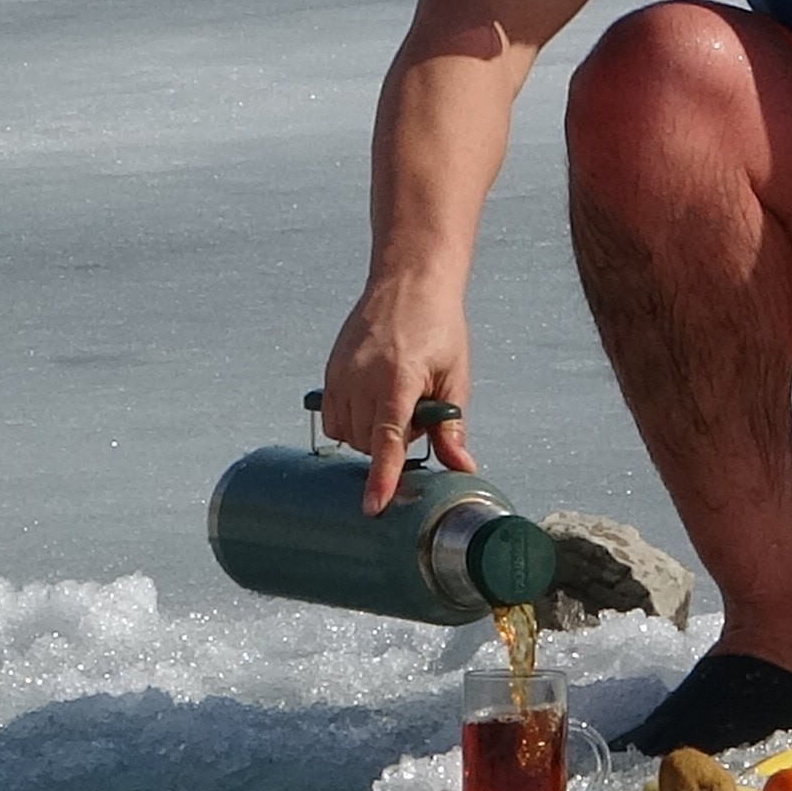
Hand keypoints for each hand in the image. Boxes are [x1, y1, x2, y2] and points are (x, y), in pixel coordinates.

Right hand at [321, 285, 476, 513]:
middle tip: (417, 412)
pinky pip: (332, 418)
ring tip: (395, 402)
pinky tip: (373, 403)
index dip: (380, 478)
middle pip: (369, 444)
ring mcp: (341, 374)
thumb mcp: (455, 376)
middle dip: (393, 444)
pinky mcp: (330, 371)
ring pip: (347, 435)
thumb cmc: (438, 327)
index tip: (373, 507)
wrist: (407, 283)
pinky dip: (351, 423)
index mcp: (398, 380)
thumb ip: (452, 426)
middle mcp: (362, 378)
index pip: (387, 441)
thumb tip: (461, 467)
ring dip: (370, 435)